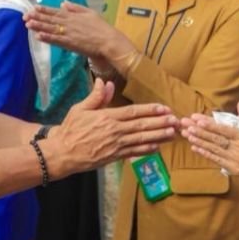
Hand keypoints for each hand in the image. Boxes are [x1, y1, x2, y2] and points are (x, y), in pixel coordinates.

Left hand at [25, 1, 136, 66]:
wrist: (109, 40)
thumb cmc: (102, 27)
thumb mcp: (90, 13)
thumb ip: (76, 7)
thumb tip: (64, 2)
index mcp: (73, 15)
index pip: (55, 11)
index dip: (44, 10)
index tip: (33, 8)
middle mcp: (69, 23)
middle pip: (50, 19)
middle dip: (37, 18)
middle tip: (25, 16)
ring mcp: (69, 33)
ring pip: (51, 29)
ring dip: (38, 26)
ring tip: (28, 24)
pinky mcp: (71, 43)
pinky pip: (56, 40)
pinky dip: (47, 38)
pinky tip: (38, 36)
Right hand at [41, 79, 176, 176]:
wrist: (62, 153)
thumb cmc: (70, 129)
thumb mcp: (80, 109)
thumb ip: (96, 96)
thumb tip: (106, 82)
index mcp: (107, 117)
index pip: (133, 112)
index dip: (150, 110)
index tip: (164, 108)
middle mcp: (114, 131)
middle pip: (142, 126)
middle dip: (161, 123)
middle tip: (176, 120)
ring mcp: (116, 146)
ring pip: (142, 140)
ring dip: (159, 136)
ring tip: (173, 133)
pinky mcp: (115, 157)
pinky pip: (134, 152)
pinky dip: (147, 150)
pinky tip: (158, 146)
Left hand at [180, 101, 238, 190]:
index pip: (225, 130)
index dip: (210, 125)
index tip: (198, 119)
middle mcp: (238, 150)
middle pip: (215, 139)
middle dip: (199, 131)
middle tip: (185, 123)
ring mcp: (234, 160)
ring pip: (213, 149)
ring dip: (199, 141)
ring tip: (186, 134)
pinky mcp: (233, 169)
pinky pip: (216, 160)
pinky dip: (205, 154)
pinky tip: (195, 148)